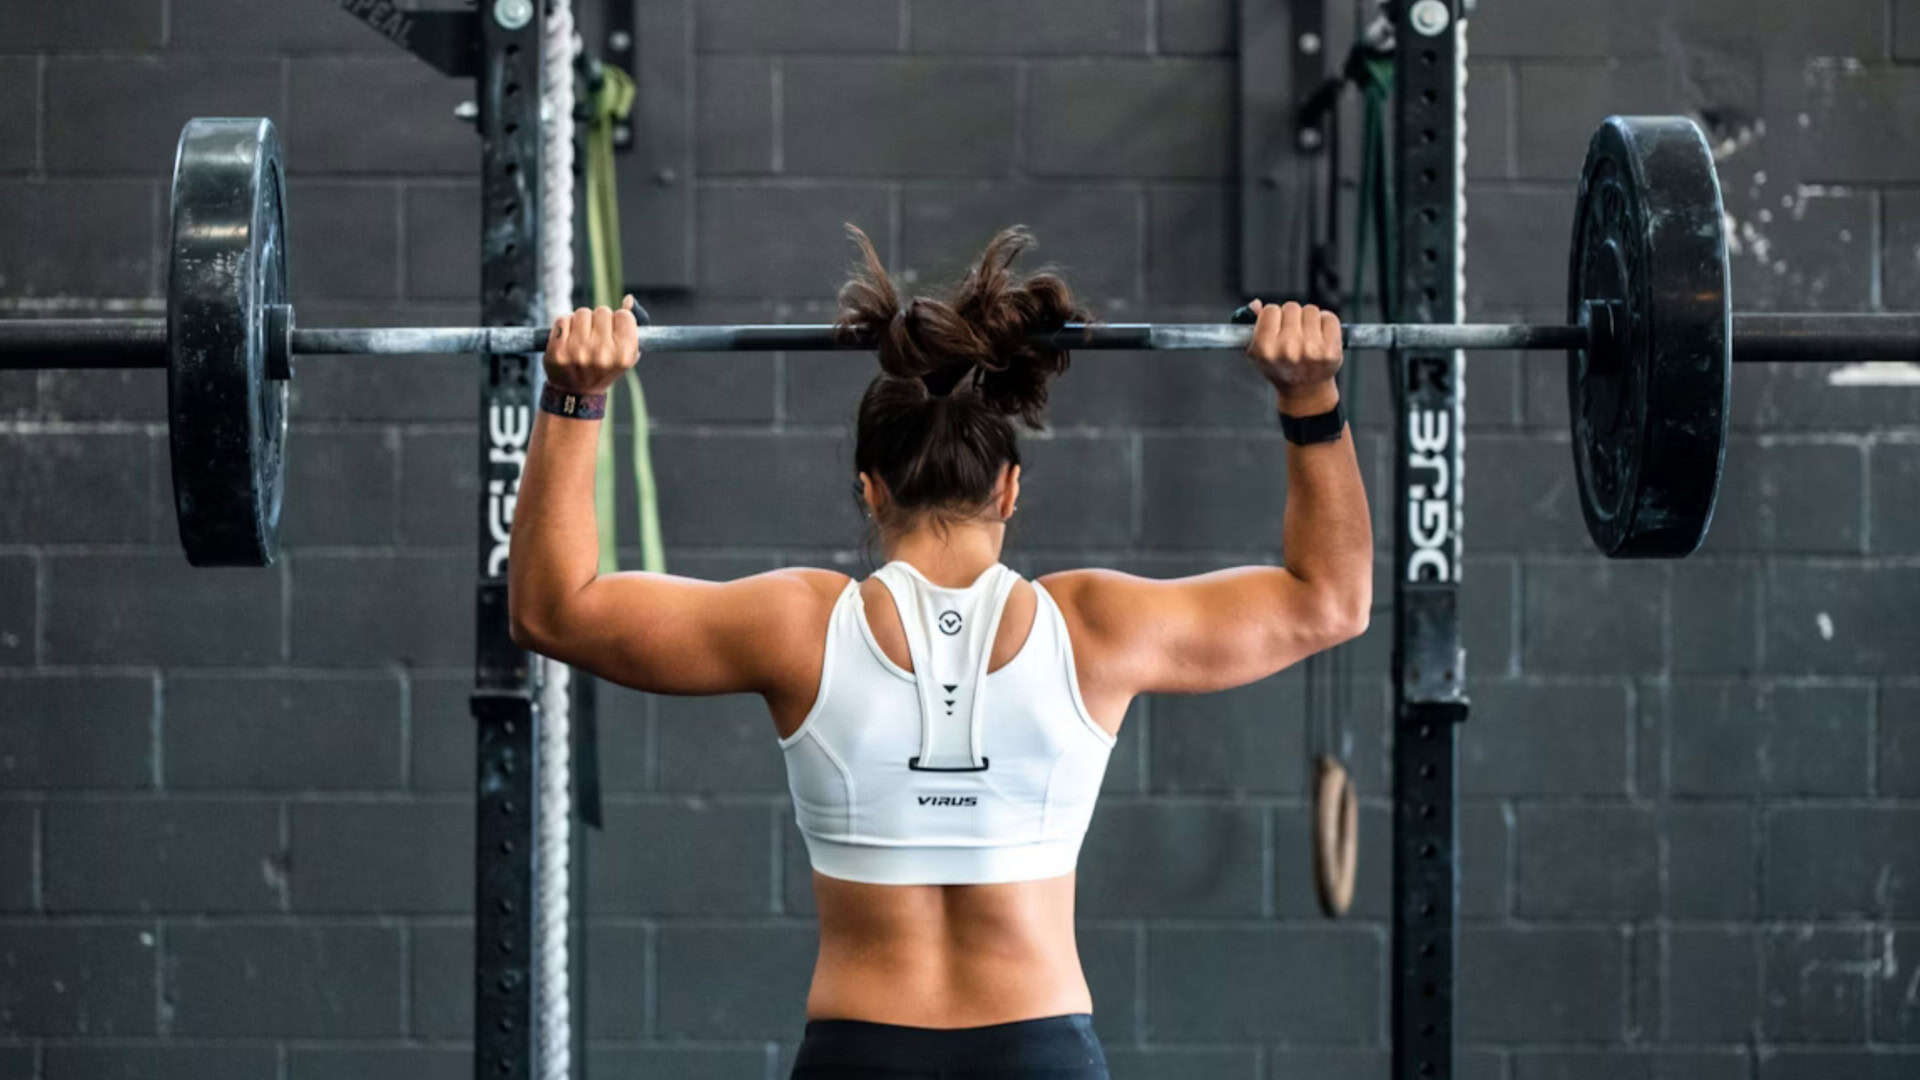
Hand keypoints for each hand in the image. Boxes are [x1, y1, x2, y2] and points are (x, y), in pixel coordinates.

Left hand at [544, 296, 641, 394]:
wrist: (576, 393)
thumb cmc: (605, 368)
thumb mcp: (626, 352)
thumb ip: (631, 325)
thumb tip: (628, 299)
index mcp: (624, 354)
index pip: (624, 315)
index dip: (618, 321)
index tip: (613, 333)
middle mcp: (602, 353)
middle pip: (602, 311)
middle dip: (598, 320)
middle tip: (595, 337)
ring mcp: (579, 351)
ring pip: (582, 312)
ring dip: (581, 321)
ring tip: (581, 338)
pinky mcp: (558, 350)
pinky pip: (563, 319)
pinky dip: (565, 326)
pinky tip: (568, 340)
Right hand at [1244, 299, 1342, 414]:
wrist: (1305, 391)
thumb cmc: (1280, 367)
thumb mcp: (1258, 350)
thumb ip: (1252, 324)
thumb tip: (1256, 304)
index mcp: (1266, 349)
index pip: (1270, 310)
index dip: (1274, 317)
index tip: (1277, 327)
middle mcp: (1288, 349)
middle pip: (1291, 307)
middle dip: (1292, 317)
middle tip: (1293, 334)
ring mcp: (1311, 350)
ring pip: (1311, 310)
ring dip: (1309, 319)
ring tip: (1307, 336)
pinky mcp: (1331, 351)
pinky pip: (1329, 318)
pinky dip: (1326, 323)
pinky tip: (1321, 337)